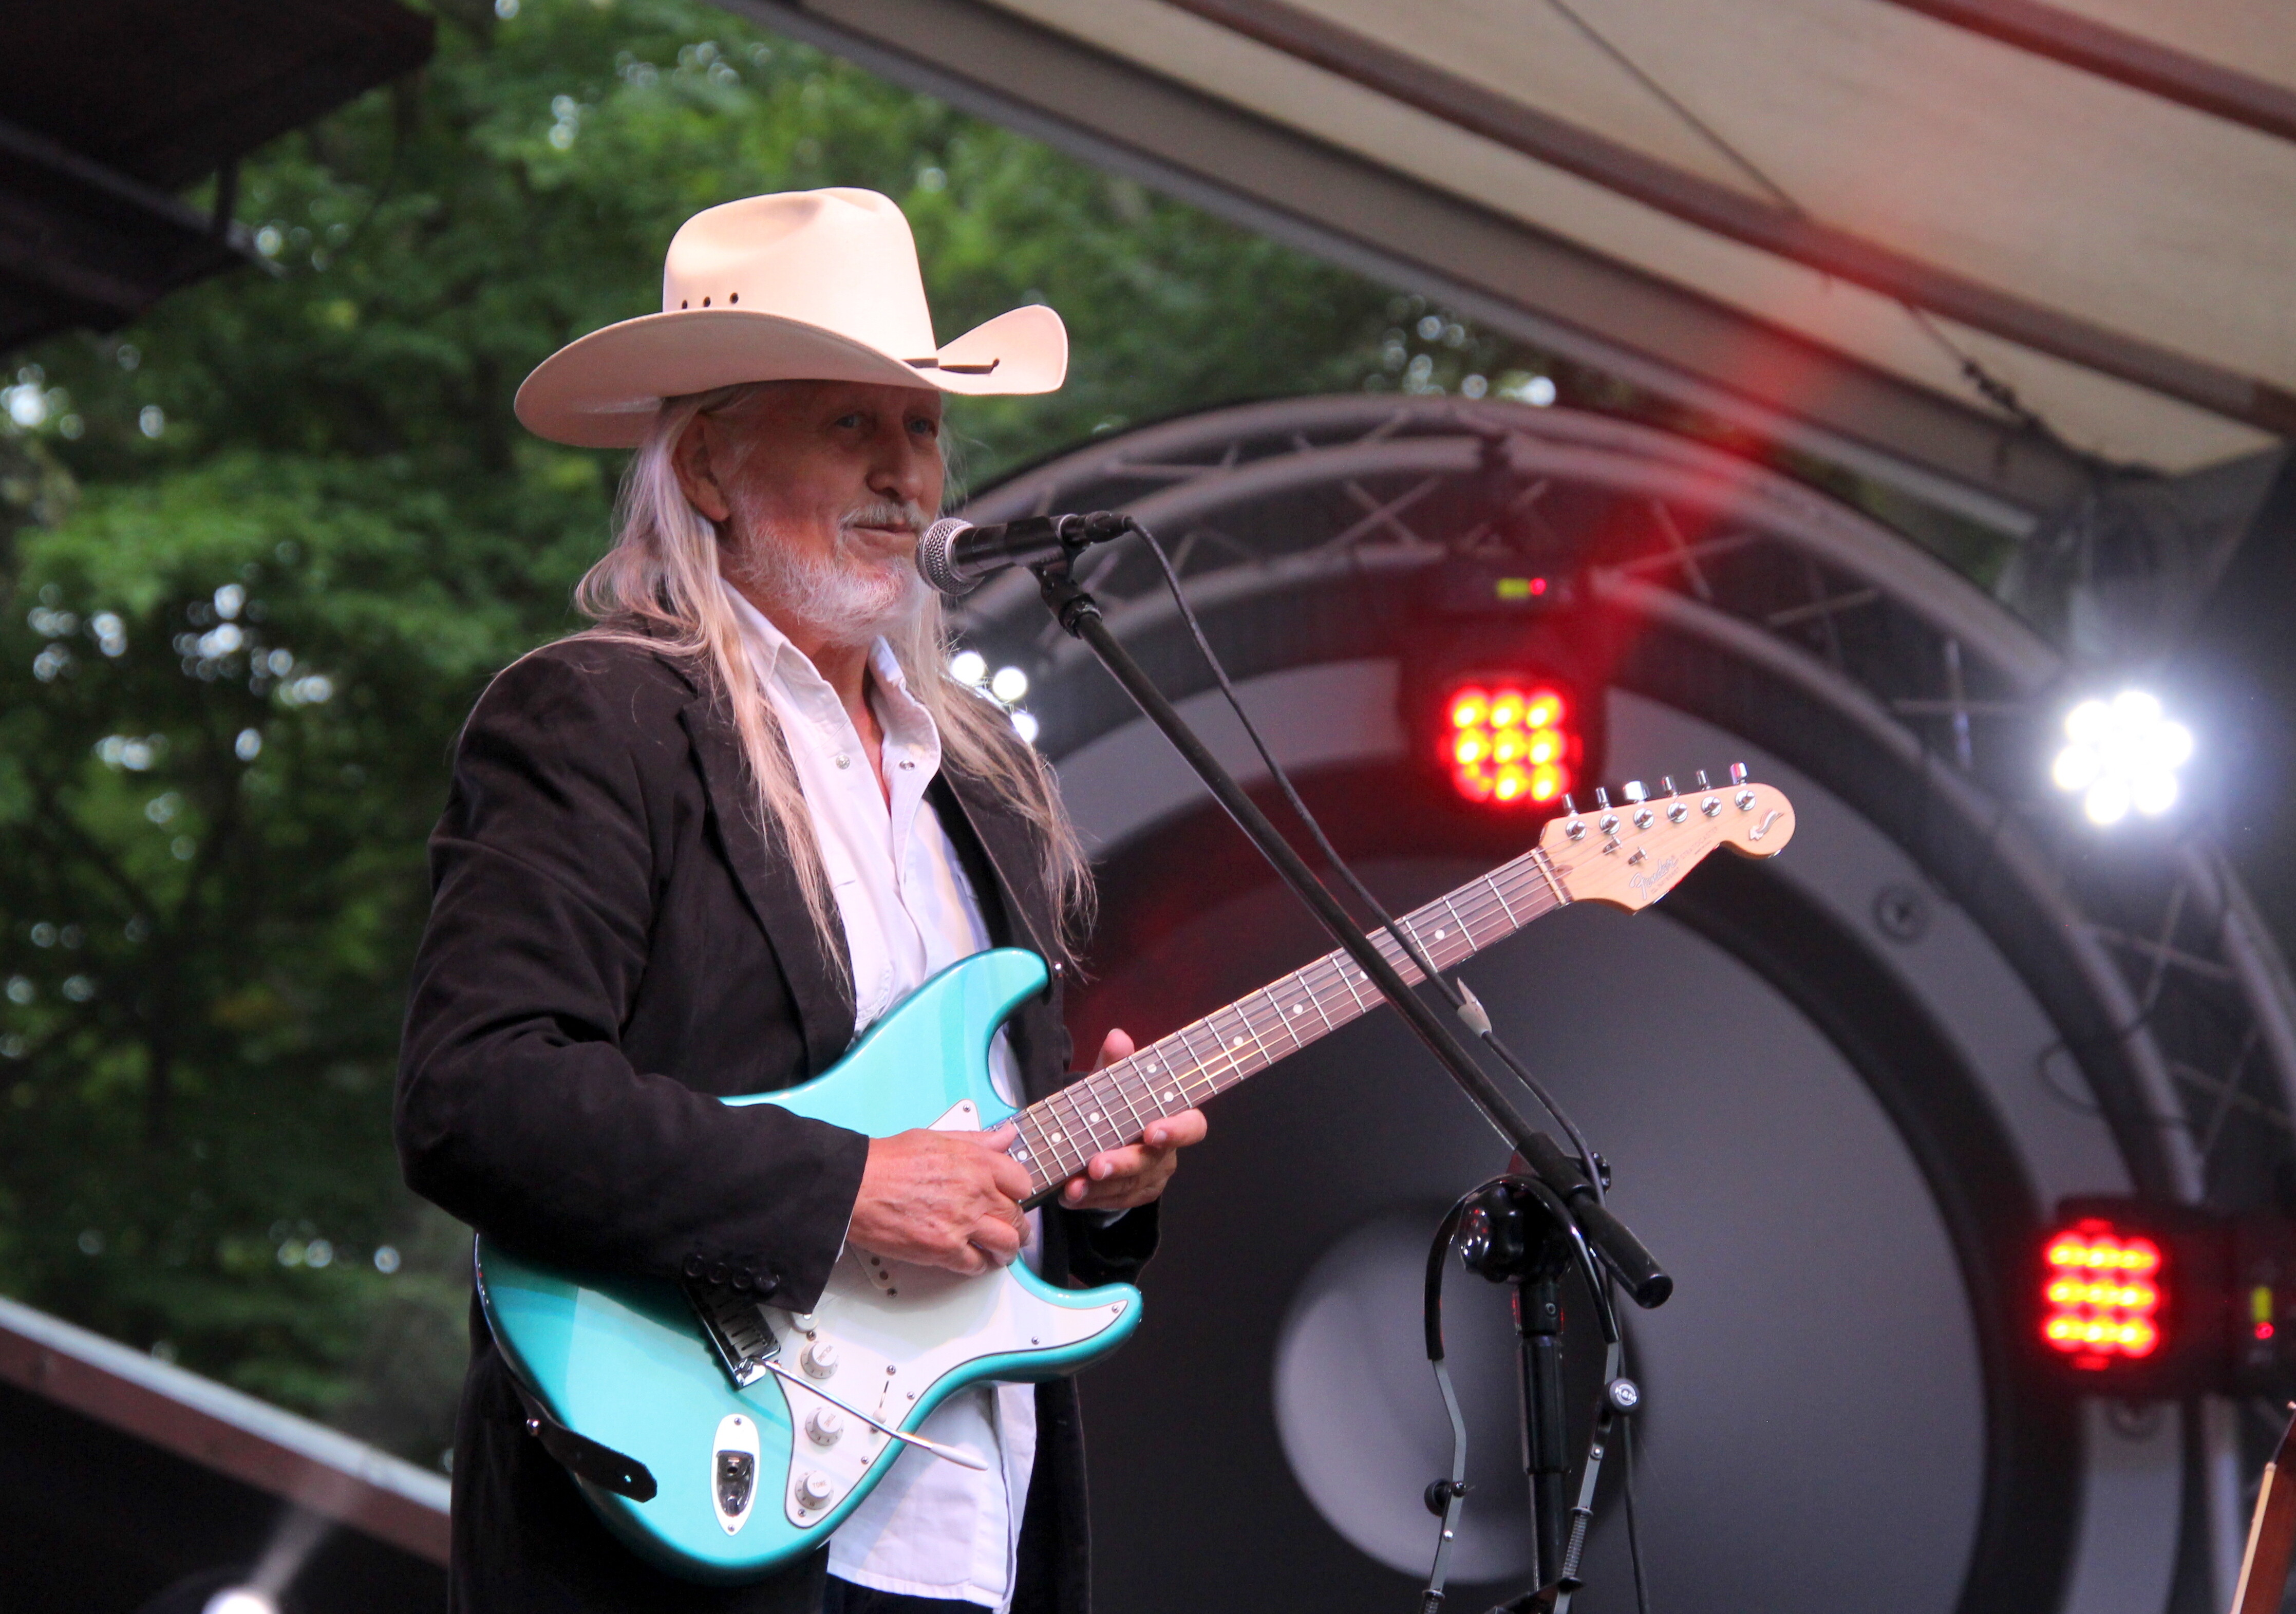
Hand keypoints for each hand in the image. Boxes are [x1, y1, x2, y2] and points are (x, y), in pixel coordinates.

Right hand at [849, 1125, 1031, 1275]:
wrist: (857, 1186)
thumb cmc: (888, 1161)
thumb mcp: (937, 1137)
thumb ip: (976, 1140)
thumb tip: (1005, 1136)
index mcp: (977, 1163)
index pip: (1022, 1182)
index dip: (1020, 1193)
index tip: (1014, 1199)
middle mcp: (976, 1193)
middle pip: (1016, 1217)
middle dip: (1017, 1227)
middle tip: (1013, 1231)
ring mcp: (962, 1223)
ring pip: (1005, 1244)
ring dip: (1006, 1251)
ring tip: (1002, 1252)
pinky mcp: (945, 1249)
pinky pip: (976, 1264)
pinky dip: (980, 1266)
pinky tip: (975, 1262)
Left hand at [1059, 1028, 1207, 1212]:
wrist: (1104, 1134)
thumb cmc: (1116, 1104)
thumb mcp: (1113, 1082)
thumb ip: (1116, 1064)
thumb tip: (1117, 1038)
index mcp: (1173, 1119)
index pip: (1192, 1126)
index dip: (1177, 1130)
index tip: (1152, 1130)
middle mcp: (1167, 1152)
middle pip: (1152, 1162)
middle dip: (1123, 1164)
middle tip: (1096, 1165)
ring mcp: (1151, 1177)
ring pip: (1130, 1186)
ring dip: (1099, 1188)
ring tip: (1072, 1186)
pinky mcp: (1133, 1196)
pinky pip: (1114, 1202)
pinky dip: (1091, 1199)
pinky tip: (1070, 1195)